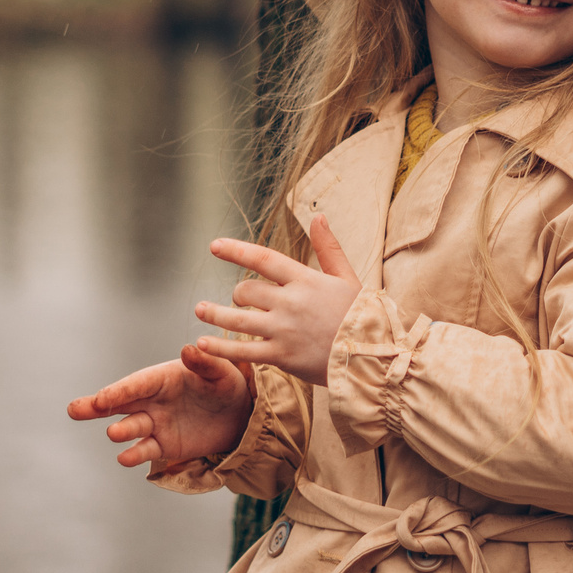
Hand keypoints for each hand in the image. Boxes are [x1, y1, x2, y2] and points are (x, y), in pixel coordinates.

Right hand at [66, 344, 252, 474]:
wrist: (238, 415)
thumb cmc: (225, 385)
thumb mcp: (221, 371)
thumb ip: (205, 362)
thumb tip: (188, 349)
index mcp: (160, 377)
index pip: (136, 384)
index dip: (119, 391)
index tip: (102, 399)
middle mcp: (151, 400)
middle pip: (119, 402)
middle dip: (97, 406)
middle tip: (75, 410)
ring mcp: (154, 423)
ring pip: (130, 427)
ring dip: (120, 431)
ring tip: (113, 433)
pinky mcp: (163, 445)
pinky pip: (145, 450)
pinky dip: (134, 454)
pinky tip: (125, 458)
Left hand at [193, 214, 362, 387]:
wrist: (373, 355)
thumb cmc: (362, 316)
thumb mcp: (348, 277)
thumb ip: (329, 248)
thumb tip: (319, 216)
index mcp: (306, 280)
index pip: (263, 259)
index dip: (236, 251)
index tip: (214, 246)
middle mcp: (290, 303)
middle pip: (247, 291)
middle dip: (238, 294)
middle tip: (238, 299)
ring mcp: (284, 330)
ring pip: (237, 319)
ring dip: (214, 313)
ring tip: (200, 309)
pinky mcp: (281, 356)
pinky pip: (242, 350)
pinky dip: (220, 347)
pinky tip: (202, 343)